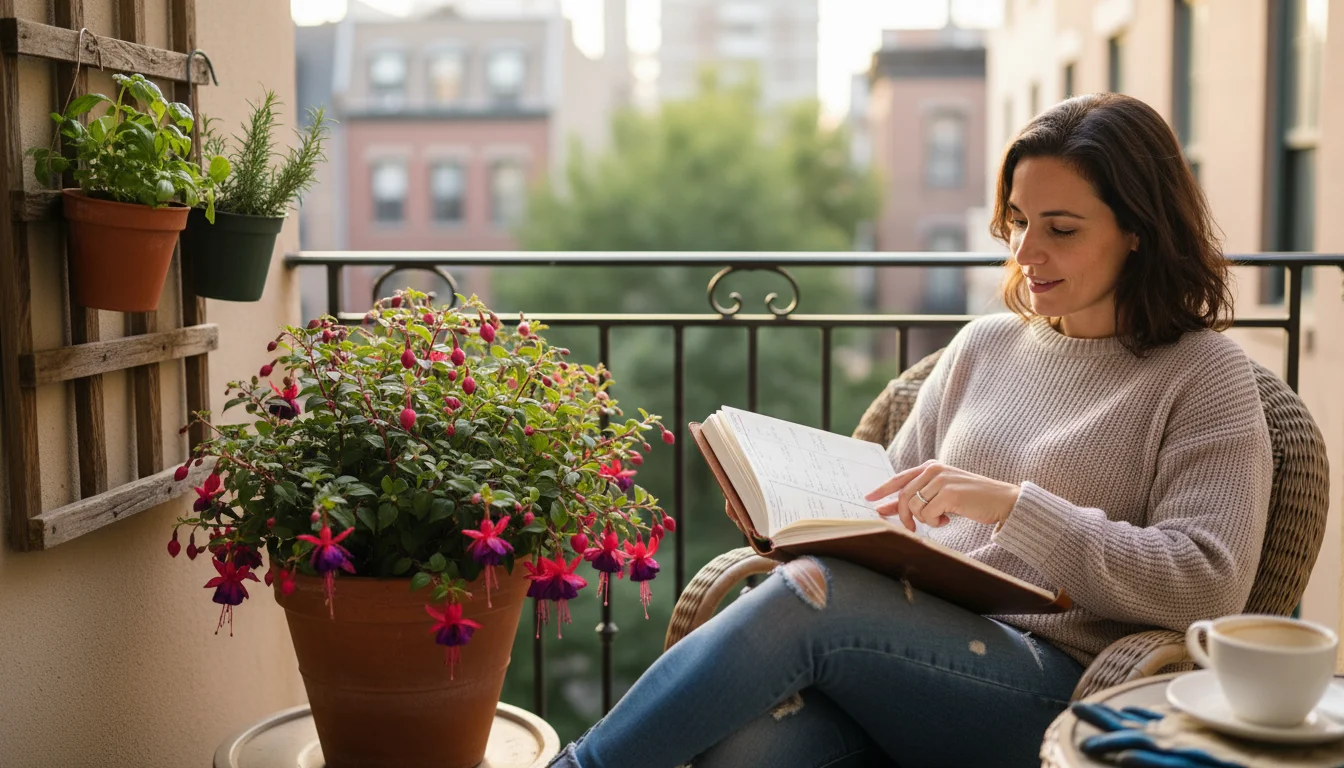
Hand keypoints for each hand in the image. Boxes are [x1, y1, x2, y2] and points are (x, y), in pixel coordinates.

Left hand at [864, 460, 1021, 531]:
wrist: (1002, 500)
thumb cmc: (971, 499)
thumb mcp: (941, 495)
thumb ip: (917, 498)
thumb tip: (886, 508)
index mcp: (931, 466)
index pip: (899, 478)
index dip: (882, 489)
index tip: (869, 499)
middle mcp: (934, 469)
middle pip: (904, 495)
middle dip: (903, 515)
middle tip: (910, 528)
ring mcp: (941, 480)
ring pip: (915, 506)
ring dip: (924, 519)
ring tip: (941, 518)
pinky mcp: (949, 493)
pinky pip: (928, 514)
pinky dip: (935, 522)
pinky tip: (948, 519)